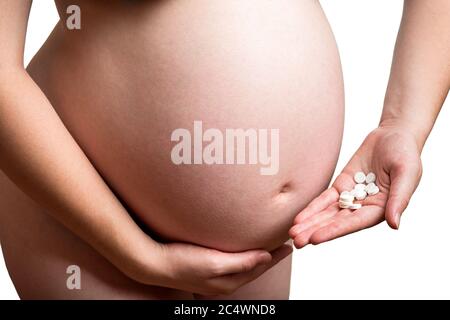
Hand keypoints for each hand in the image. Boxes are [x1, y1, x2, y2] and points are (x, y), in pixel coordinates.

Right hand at [125, 238, 291, 295]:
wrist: (154, 263)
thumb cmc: (182, 262)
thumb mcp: (215, 262)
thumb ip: (242, 262)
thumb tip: (266, 257)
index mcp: (229, 281)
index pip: (260, 267)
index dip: (276, 256)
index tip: (289, 245)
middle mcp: (224, 281)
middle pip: (255, 268)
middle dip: (270, 257)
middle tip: (283, 244)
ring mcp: (215, 275)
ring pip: (244, 266)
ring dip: (258, 256)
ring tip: (268, 246)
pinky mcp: (206, 267)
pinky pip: (232, 263)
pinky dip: (243, 256)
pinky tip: (241, 248)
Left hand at [289, 125, 422, 248]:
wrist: (393, 135)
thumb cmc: (405, 154)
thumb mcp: (407, 173)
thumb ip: (399, 199)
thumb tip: (394, 224)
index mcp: (381, 209)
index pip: (353, 223)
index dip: (333, 231)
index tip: (314, 239)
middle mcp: (364, 208)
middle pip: (336, 222)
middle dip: (315, 231)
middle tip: (296, 241)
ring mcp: (351, 197)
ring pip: (327, 213)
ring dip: (310, 223)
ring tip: (292, 233)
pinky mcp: (341, 186)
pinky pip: (324, 198)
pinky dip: (312, 208)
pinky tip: (299, 218)